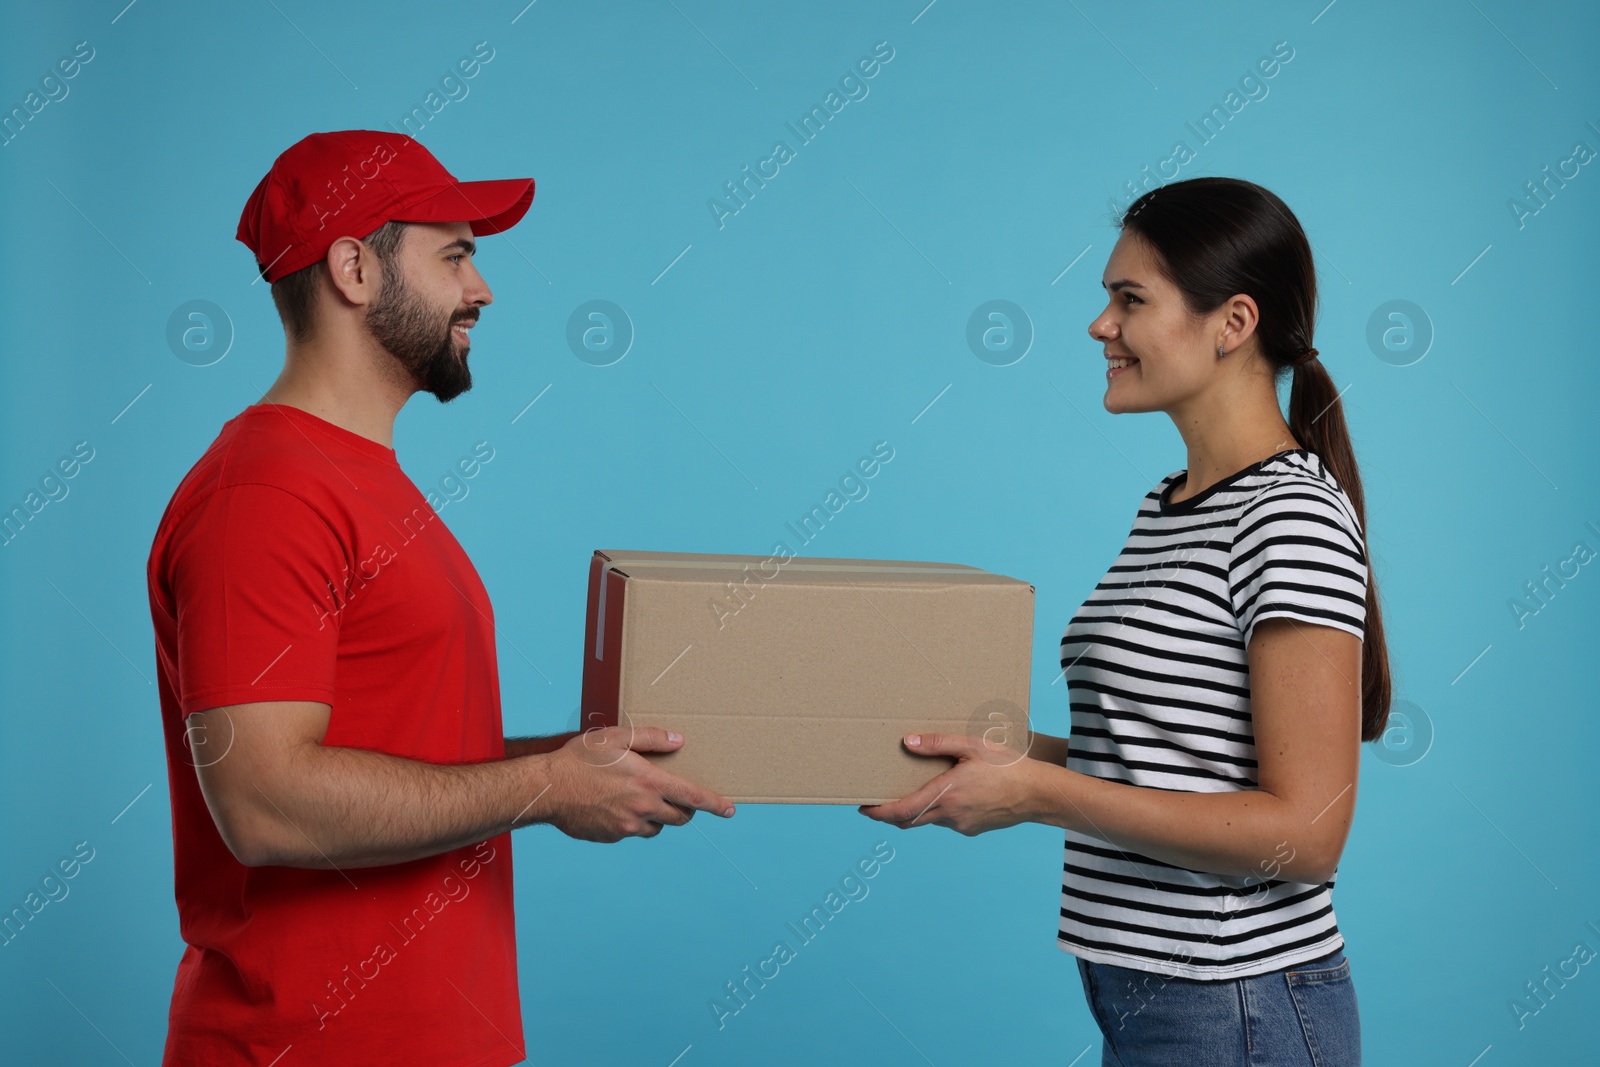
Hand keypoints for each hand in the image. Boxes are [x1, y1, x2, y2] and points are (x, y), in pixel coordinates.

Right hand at [538, 726, 734, 842]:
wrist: (546, 789)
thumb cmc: (580, 758)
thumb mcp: (615, 738)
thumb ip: (651, 738)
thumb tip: (679, 741)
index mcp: (649, 783)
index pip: (693, 797)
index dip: (716, 804)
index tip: (731, 810)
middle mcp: (643, 808)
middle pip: (680, 817)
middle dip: (684, 810)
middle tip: (675, 796)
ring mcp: (628, 827)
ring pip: (656, 826)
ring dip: (657, 816)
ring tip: (637, 797)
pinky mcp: (612, 837)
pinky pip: (632, 831)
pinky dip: (632, 821)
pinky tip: (613, 805)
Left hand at [858, 733, 1045, 836]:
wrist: (1039, 794)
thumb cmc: (1008, 766)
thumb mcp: (972, 746)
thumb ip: (937, 744)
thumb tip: (906, 742)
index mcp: (946, 795)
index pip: (902, 811)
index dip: (879, 813)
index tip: (863, 809)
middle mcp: (950, 816)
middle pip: (909, 821)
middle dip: (890, 814)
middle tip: (876, 803)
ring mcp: (962, 826)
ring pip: (930, 820)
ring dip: (917, 810)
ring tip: (914, 790)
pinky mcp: (973, 829)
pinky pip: (948, 821)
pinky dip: (939, 810)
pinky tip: (949, 794)